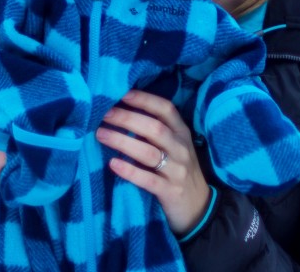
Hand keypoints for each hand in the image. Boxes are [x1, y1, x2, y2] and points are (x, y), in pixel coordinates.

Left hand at [95, 90, 210, 234]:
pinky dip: (129, 170)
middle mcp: (181, 148)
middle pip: (154, 128)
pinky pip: (148, 179)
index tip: (122, 94)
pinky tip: (113, 164)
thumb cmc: (178, 169)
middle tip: (104, 114)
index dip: (144, 100)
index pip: (166, 109)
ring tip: (101, 134)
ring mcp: (177, 170)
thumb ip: (156, 131)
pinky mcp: (170, 191)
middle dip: (127, 119)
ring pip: (148, 152)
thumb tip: (122, 112)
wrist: (198, 207)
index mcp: (182, 132)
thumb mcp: (174, 146)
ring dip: (122, 141)